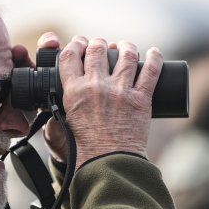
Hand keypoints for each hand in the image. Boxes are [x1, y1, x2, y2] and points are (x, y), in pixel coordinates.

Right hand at [52, 36, 162, 168]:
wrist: (108, 164)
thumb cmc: (85, 149)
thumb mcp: (64, 124)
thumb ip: (58, 108)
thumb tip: (54, 99)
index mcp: (74, 91)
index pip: (70, 56)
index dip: (75, 44)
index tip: (80, 43)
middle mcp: (96, 86)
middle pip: (97, 50)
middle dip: (99, 43)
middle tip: (102, 45)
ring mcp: (121, 91)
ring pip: (126, 55)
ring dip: (126, 46)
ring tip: (126, 46)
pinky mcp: (141, 99)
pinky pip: (151, 71)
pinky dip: (155, 58)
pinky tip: (154, 52)